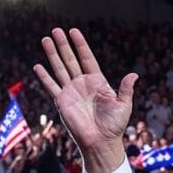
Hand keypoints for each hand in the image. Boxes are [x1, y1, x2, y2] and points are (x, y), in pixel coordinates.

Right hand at [35, 28, 136, 172]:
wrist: (101, 142)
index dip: (81, 45)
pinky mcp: (62, 102)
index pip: (87, 58)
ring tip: (46, 39)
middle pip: (71, 60)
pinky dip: (45, 77)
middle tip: (57, 30)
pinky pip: (52, 86)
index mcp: (97, 82)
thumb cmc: (114, 126)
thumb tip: (134, 75)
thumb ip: (126, 89)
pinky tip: (38, 66)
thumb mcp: (124, 106)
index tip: (74, 32)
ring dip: (52, 54)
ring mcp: (71, 92)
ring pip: (60, 68)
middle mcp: (82, 84)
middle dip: (63, 45)